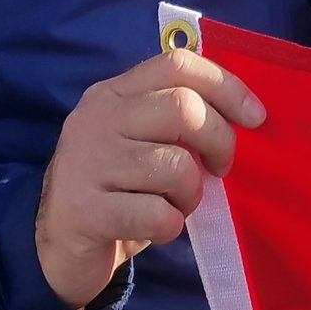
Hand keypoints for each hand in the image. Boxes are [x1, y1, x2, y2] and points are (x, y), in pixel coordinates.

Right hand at [34, 49, 265, 309]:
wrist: (54, 245)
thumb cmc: (117, 189)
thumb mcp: (141, 142)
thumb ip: (178, 121)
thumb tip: (246, 117)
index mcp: (114, 93)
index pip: (177, 64)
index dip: (227, 86)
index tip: (256, 117)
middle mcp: (96, 118)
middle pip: (183, 109)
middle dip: (219, 143)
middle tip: (219, 170)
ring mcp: (86, 162)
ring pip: (176, 166)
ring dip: (192, 194)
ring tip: (178, 204)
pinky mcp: (84, 210)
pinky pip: (157, 214)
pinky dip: (171, 226)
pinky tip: (156, 227)